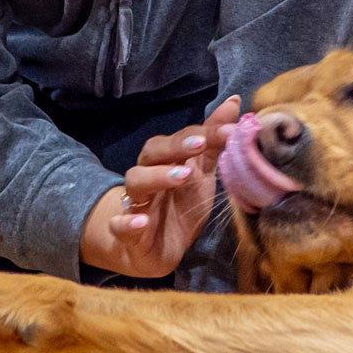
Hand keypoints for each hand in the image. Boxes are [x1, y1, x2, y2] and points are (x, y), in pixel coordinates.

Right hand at [80, 96, 241, 278]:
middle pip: (152, 152)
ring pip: (135, 181)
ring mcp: (136, 203)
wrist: (158, 250)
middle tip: (199, 145)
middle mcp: (149, 176)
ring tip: (182, 177)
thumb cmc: (180, 205)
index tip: (231, 131)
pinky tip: (140, 222)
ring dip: (156, 176)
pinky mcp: (127, 233)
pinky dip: (126, 222)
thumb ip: (214, 142)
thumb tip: (233, 102)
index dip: (204, 133)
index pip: (182, 139)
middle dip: (176, 146)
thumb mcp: (202, 174)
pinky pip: (119, 224)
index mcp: (167, 161)